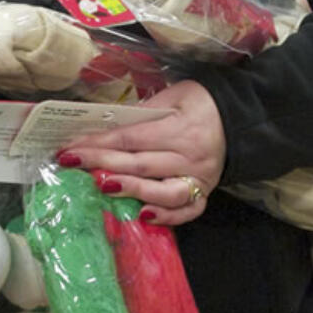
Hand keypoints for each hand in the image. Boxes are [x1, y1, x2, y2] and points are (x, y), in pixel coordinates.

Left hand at [56, 80, 225, 225]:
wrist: (241, 120)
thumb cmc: (202, 104)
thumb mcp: (174, 95)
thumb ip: (141, 112)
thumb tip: (103, 126)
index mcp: (181, 128)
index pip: (131, 138)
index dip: (99, 143)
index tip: (70, 146)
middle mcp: (190, 157)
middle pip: (139, 163)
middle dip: (101, 163)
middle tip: (70, 164)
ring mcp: (199, 179)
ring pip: (162, 192)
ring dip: (131, 190)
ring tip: (102, 186)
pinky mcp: (206, 194)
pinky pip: (187, 211)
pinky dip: (166, 216)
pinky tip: (143, 215)